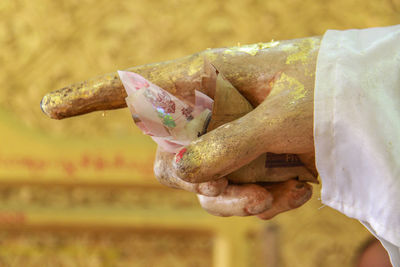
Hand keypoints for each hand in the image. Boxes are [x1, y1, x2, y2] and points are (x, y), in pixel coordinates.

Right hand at [41, 36, 320, 217]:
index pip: (138, 85)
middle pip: (170, 158)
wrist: (359, 108)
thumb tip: (180, 172)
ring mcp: (221, 137)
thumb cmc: (326, 92)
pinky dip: (260, 202)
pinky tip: (296, 192)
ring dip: (237, 200)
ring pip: (199, 185)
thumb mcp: (283, 118)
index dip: (92, 96)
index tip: (48, 107)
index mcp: (208, 78)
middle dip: (206, 185)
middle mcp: (205, 109)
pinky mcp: (240, 160)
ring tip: (283, 193)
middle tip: (251, 194)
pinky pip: (229, 194)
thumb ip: (229, 144)